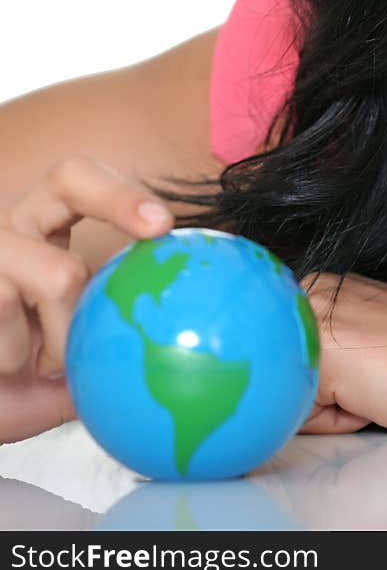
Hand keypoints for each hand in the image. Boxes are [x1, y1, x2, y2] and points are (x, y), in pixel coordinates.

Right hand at [0, 155, 173, 442]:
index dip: (123, 195)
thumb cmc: (16, 390)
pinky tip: (6, 368)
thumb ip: (118, 347)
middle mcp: (13, 230)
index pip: (82, 186)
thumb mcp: (75, 368)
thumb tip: (187, 349)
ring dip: (63, 335)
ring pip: (60, 273)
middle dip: (122, 199)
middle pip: (70, 179)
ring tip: (40, 364)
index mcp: (44, 233)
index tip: (165, 226)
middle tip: (159, 227)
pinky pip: (8, 308)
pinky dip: (18, 353)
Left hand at [298, 272, 386, 434]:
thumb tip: (286, 388)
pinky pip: (300, 411)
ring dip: (326, 408)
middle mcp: (313, 291)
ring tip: (376, 391)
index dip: (329, 385)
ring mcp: (314, 316)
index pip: (290, 357)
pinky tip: (372, 399)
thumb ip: (331, 356)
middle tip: (377, 385)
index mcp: (326, 288)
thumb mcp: (373, 347)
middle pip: (283, 373)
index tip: (374, 374)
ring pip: (287, 393)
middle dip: (320, 396)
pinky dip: (333, 420)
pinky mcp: (322, 351)